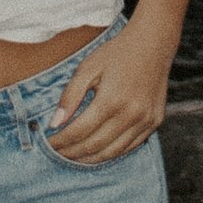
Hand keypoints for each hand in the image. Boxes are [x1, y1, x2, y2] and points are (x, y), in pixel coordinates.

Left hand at [47, 21, 171, 163]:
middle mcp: (130, 114)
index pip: (79, 131)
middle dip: (71, 153)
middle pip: (94, 146)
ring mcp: (145, 120)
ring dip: (90, 159)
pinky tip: (97, 150)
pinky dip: (111, 152)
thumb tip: (55, 123)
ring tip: (73, 156)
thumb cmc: (117, 53)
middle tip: (57, 153)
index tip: (48, 143)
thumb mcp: (88, 67)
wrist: (153, 43)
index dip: (60, 141)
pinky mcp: (154, 122)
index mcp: (111, 100)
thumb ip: (70, 96)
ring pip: (112, 152)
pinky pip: (130, 146)